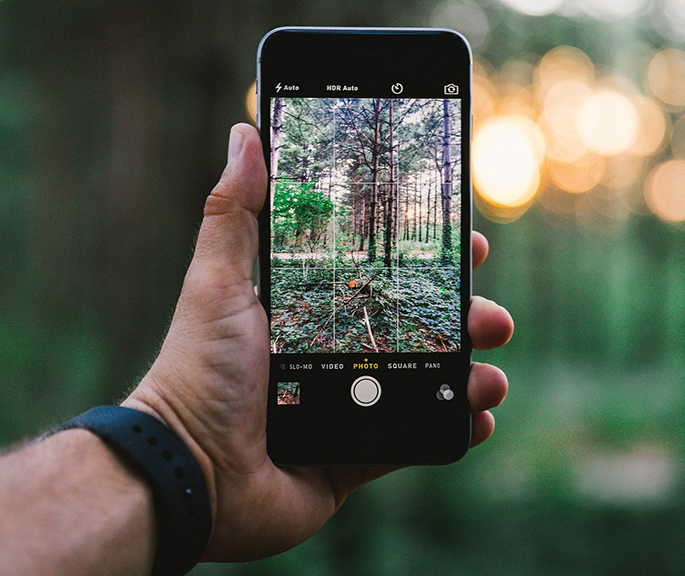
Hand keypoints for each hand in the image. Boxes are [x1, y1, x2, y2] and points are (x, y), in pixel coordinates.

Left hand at [123, 123, 512, 561]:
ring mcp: (349, 407)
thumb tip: (246, 134)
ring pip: (428, 382)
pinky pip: (418, 440)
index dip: (428, 261)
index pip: (382, 274)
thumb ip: (235, 211)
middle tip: (492, 317)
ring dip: (472, 374)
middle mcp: (334, 354)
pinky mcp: (356, 457)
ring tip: (491, 375)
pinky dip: (454, 429)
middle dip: (465, 317)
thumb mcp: (217, 282)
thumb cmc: (199, 372)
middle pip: (417, 326)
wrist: (191, 472)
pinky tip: (479, 418)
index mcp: (309, 311)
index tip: (469, 246)